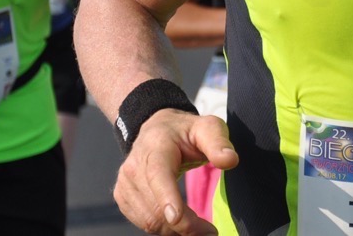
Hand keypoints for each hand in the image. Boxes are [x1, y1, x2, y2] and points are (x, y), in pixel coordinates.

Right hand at [114, 109, 238, 234]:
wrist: (156, 130)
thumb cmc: (185, 131)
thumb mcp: (207, 127)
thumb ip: (218, 142)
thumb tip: (230, 160)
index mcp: (155, 148)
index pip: (158, 177)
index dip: (167, 199)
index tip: (178, 219)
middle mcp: (134, 167)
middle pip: (156, 208)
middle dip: (185, 226)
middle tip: (210, 232)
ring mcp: (125, 184)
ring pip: (149, 221)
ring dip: (175, 231)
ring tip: (199, 228)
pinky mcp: (122, 197)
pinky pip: (143, 223)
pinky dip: (164, 229)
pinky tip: (181, 222)